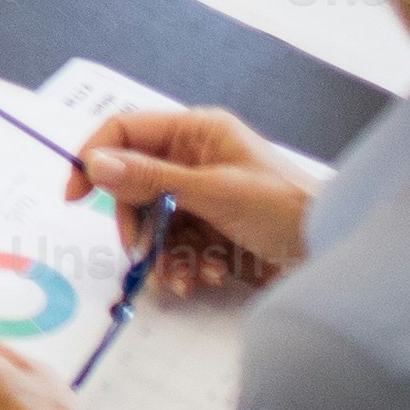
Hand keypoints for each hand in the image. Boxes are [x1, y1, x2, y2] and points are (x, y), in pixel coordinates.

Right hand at [66, 102, 315, 285]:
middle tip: (139, 251)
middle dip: (137, 222)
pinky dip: (185, 265)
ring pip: (154, 221)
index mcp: (196, 131)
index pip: (125, 131)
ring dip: (164, 254)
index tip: (74, 195)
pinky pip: (177, 245)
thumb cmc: (285, 208)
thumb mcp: (215, 191)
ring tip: (183, 278)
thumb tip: (94, 163)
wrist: (335, 256)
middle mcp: (194, 158)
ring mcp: (203, 196)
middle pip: (134, 184)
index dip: (95, 158)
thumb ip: (152, 178)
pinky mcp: (213, 230)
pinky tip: (206, 278)